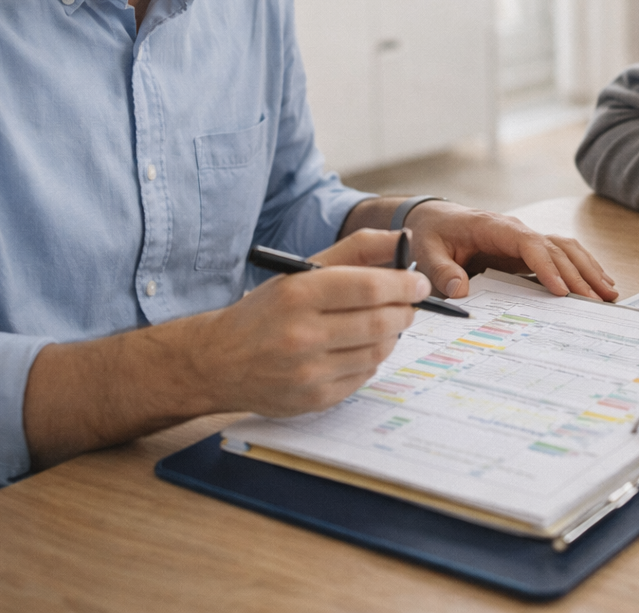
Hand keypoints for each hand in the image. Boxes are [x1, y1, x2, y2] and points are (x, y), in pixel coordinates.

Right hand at [189, 237, 428, 416]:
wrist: (219, 361)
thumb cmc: (267, 310)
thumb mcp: (301, 271)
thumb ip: (354, 251)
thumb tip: (402, 239)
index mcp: (297, 294)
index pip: (369, 287)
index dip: (404, 284)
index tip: (419, 283)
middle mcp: (301, 335)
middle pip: (379, 322)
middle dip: (404, 311)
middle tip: (409, 304)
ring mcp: (307, 372)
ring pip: (377, 352)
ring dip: (390, 336)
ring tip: (381, 324)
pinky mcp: (313, 400)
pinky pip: (363, 377)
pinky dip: (369, 360)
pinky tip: (355, 349)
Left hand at [404, 202, 617, 300]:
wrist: (432, 219)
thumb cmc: (431, 234)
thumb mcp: (427, 252)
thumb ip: (443, 271)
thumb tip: (461, 291)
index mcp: (494, 227)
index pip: (529, 244)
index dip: (547, 267)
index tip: (561, 291)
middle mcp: (516, 230)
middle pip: (556, 249)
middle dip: (579, 275)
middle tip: (598, 302)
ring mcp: (525, 239)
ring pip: (566, 249)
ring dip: (588, 270)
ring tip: (609, 294)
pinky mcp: (527, 250)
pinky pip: (561, 255)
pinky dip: (582, 267)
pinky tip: (598, 283)